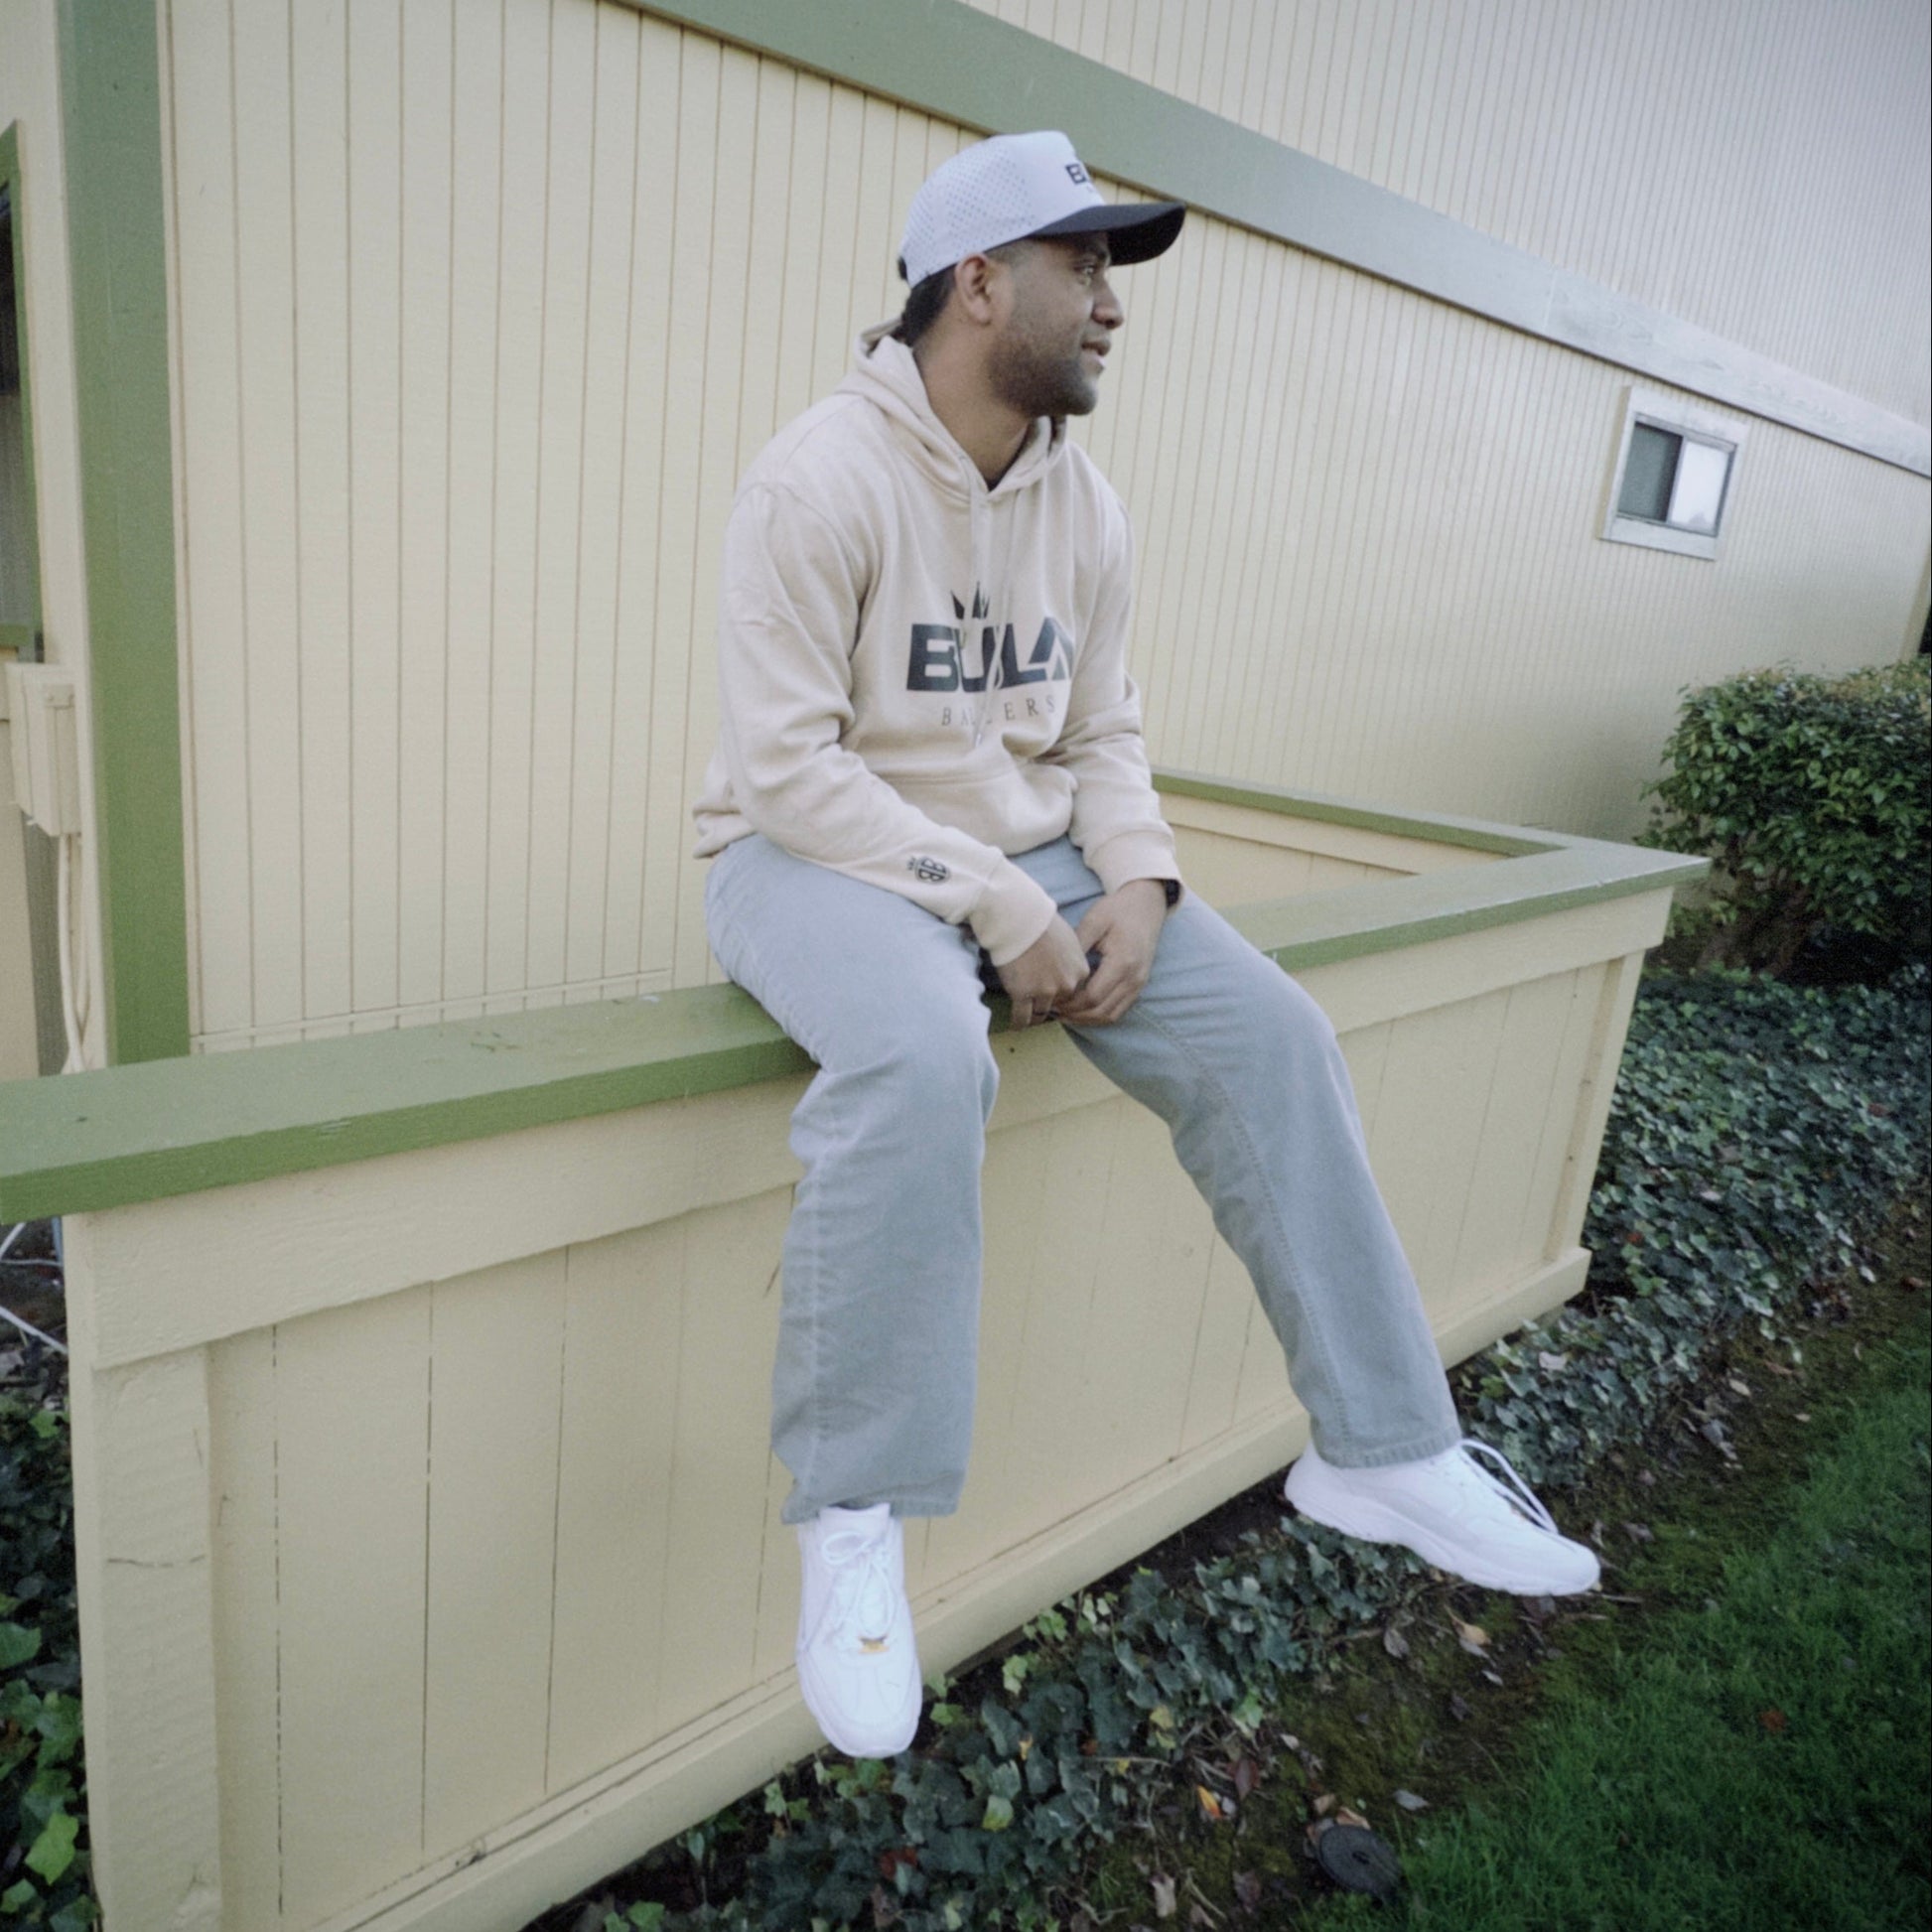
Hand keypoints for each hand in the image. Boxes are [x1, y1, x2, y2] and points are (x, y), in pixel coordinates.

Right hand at [998, 915, 1091, 1028]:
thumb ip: (1070, 957)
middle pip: (1060, 1004)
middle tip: (1039, 1006)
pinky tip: (1016, 1026)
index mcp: (1080, 970)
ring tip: (1028, 1020)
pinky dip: (1019, 1023)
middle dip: (1050, 1005)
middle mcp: (1066, 984)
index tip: (1054, 996)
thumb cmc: (1041, 921)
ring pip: (1041, 1013)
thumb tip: (1063, 964)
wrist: (1019, 919)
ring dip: (1035, 1017)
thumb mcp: (1068, 938)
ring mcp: (1045, 991)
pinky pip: (1022, 1017)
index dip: (1063, 993)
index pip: (1075, 991)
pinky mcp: (1023, 994)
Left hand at [1054, 881, 1168, 1026]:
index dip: (1070, 1003)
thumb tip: (1056, 969)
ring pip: (1110, 1016)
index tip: (1052, 998)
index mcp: (1122, 962)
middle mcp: (1134, 978)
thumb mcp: (1094, 921)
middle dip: (1075, 1015)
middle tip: (1052, 1009)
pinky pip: (1118, 1010)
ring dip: (1086, 1019)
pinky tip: (1081, 1010)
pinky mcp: (1138, 985)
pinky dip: (1098, 1015)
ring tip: (1063, 1014)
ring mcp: (1139, 984)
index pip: (1093, 996)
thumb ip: (1077, 945)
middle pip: (1101, 1011)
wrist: (1146, 905)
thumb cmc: (1117, 910)